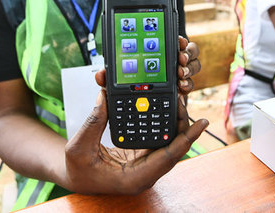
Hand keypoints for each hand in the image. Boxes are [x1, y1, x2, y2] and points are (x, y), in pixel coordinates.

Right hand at [60, 89, 208, 194]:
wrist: (74, 178)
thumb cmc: (77, 169)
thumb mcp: (79, 147)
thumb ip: (94, 122)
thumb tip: (105, 95)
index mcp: (134, 178)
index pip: (169, 157)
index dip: (186, 138)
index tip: (201, 123)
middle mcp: (144, 173)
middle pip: (173, 147)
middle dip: (182, 123)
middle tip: (183, 99)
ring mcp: (144, 166)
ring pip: (168, 143)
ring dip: (174, 122)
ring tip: (178, 100)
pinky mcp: (141, 157)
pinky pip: (158, 140)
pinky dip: (162, 123)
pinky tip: (166, 108)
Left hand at [93, 36, 199, 96]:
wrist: (137, 120)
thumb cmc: (126, 95)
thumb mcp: (115, 87)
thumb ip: (109, 80)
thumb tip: (101, 75)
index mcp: (155, 54)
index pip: (170, 41)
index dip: (178, 40)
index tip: (179, 41)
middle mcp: (170, 63)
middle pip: (188, 51)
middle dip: (187, 53)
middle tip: (181, 59)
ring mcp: (178, 77)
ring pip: (193, 66)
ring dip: (190, 68)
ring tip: (181, 73)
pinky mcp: (181, 91)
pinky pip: (189, 84)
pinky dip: (187, 85)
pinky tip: (181, 87)